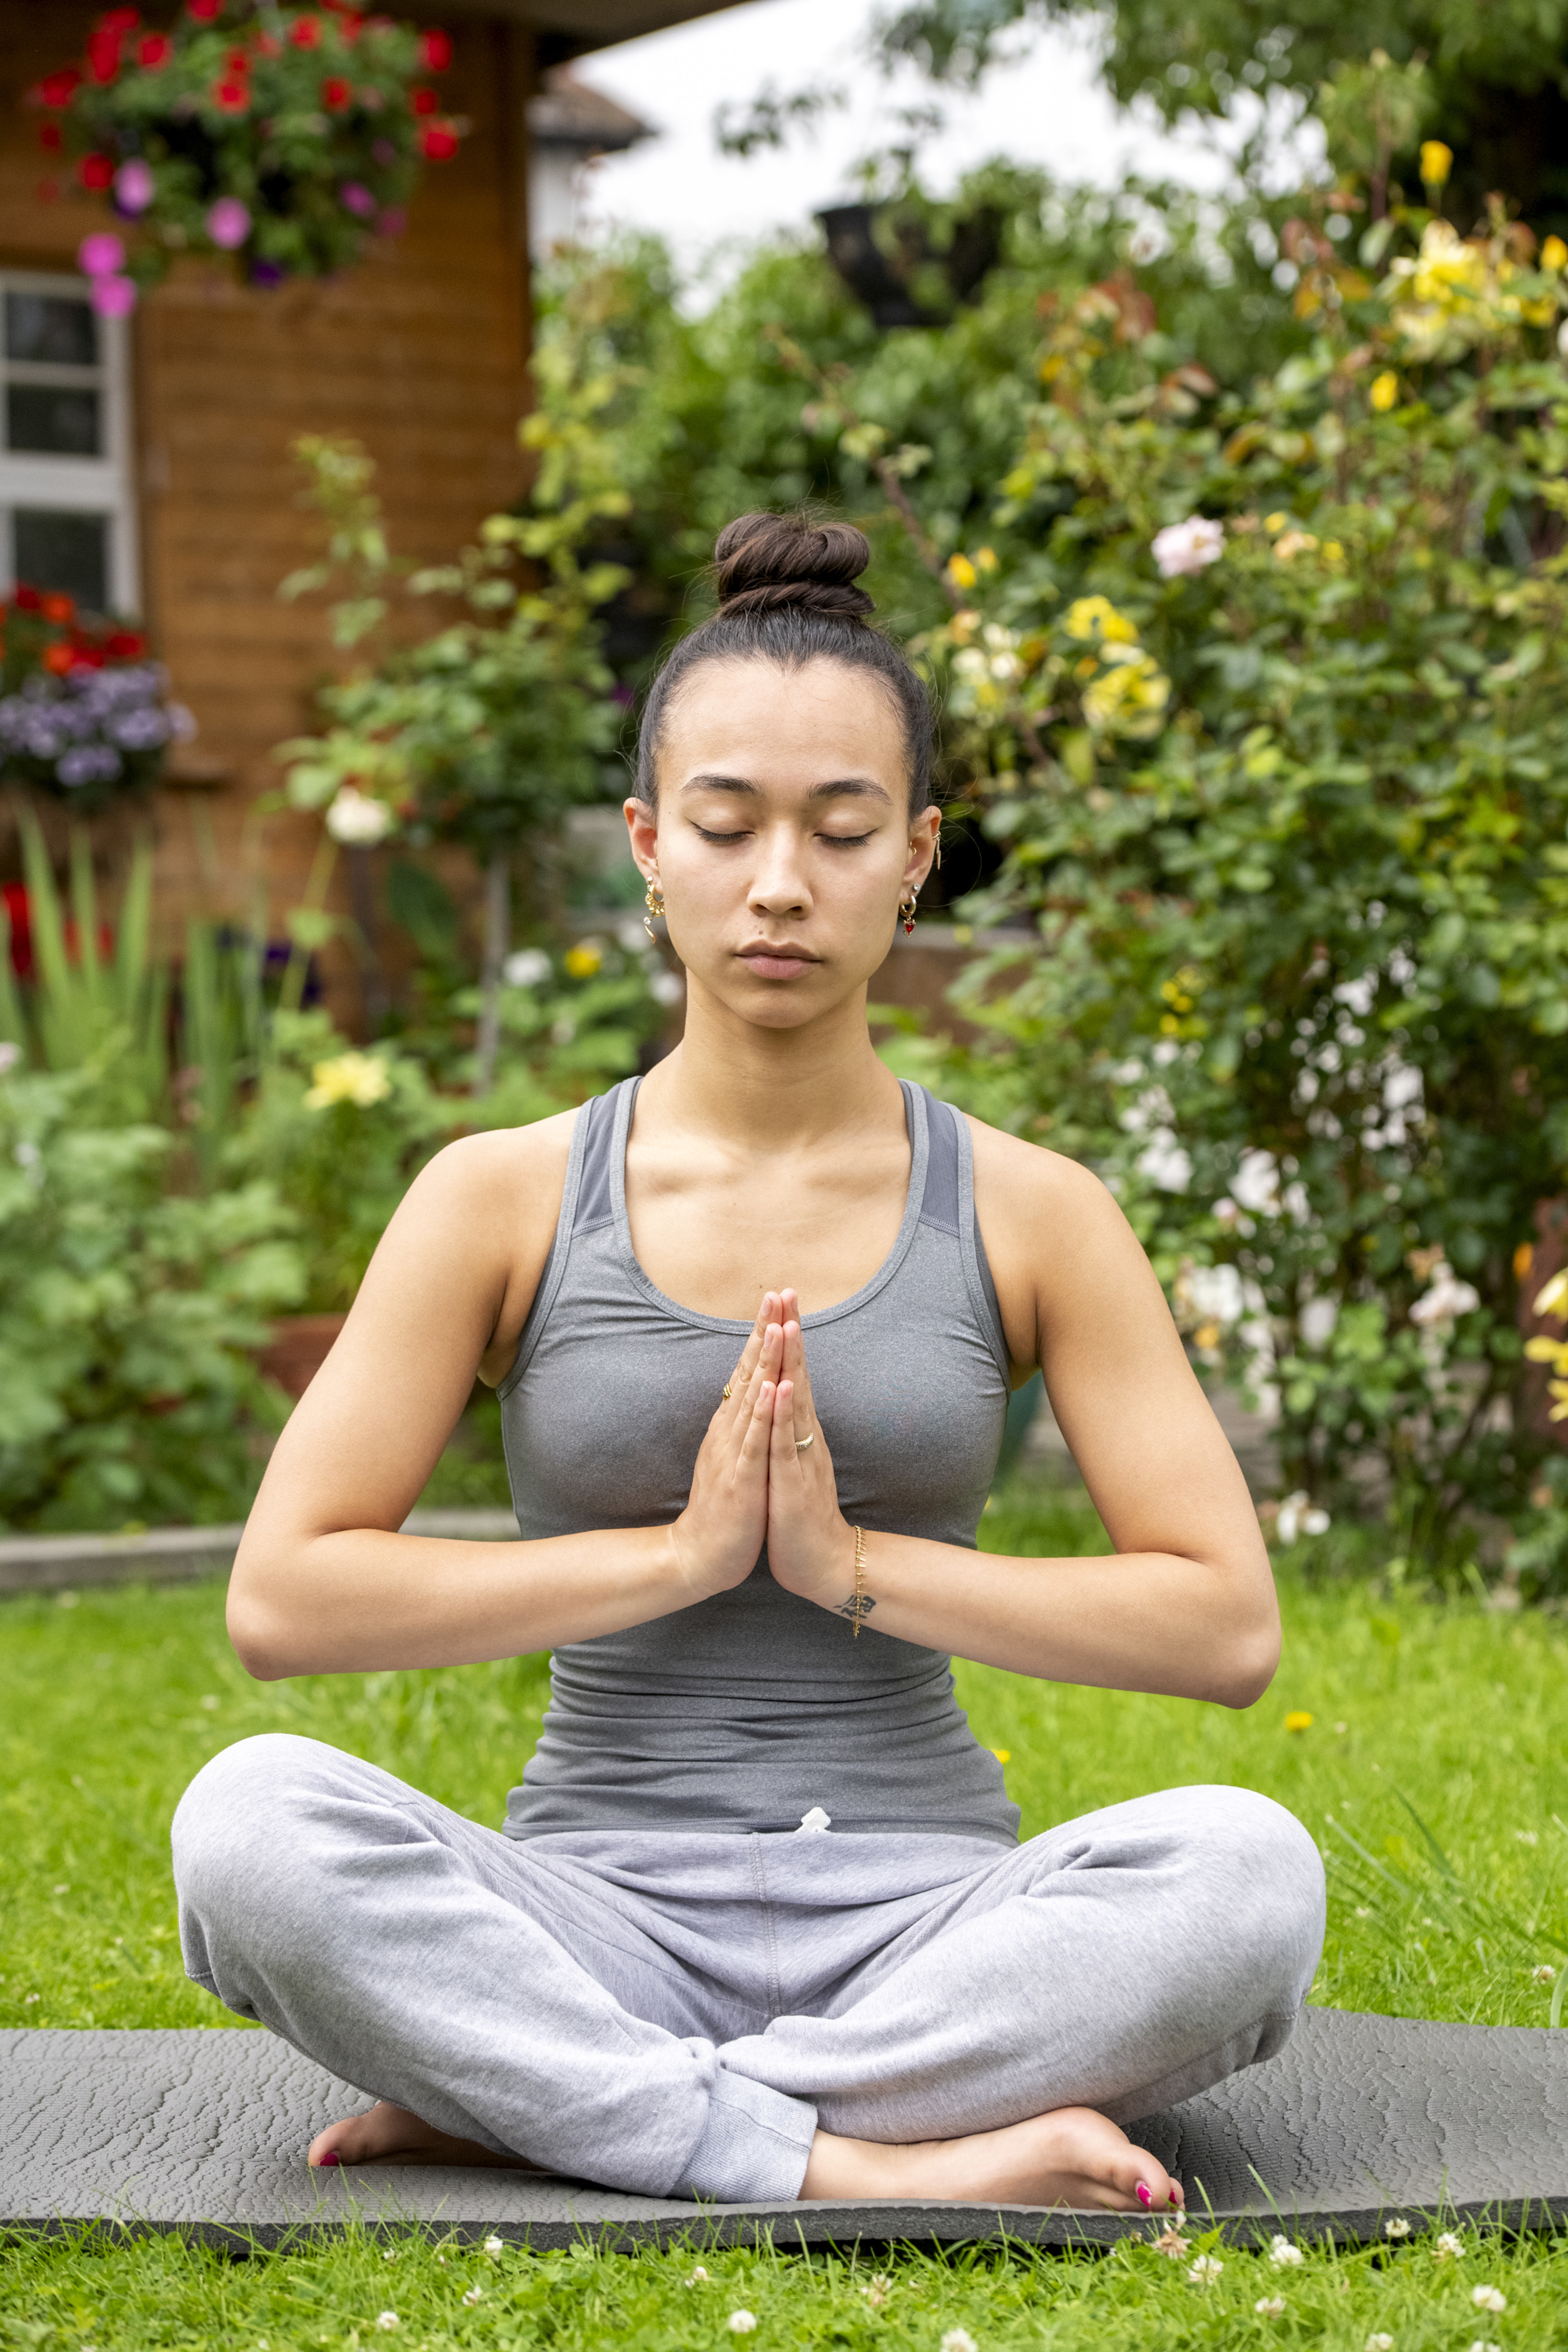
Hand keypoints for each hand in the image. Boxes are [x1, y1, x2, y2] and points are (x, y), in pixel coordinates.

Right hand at [666, 1295, 783, 1600]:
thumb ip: (738, 1427)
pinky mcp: (742, 1479)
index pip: (749, 1371)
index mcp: (732, 1427)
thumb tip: (746, 1396)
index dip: (762, 1335)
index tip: (777, 1301)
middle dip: (764, 1332)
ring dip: (765, 1361)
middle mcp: (730, 1432)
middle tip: (777, 1292)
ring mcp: (734, 1453)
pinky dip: (765, 1413)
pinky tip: (774, 1388)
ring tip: (778, 1325)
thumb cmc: (724, 1509)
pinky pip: (755, 1441)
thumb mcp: (733, 1458)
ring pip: (752, 1398)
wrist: (700, 1557)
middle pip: (750, 1372)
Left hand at [763, 1293, 857, 1612]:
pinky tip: (782, 1390)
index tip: (779, 1297)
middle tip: (786, 1290)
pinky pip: (786, 1444)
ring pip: (795, 1401)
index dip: (785, 1336)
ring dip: (791, 1363)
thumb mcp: (790, 1463)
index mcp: (798, 1431)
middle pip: (797, 1374)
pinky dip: (783, 1416)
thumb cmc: (801, 1514)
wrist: (823, 1565)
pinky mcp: (793, 1483)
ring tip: (786, 1325)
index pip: (792, 1373)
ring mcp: (800, 1457)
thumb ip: (788, 1431)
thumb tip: (783, 1397)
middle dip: (790, 1333)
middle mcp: (804, 1436)